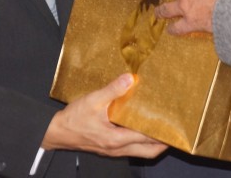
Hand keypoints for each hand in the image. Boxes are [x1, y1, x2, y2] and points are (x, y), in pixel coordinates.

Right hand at [42, 73, 165, 157]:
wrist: (56, 132)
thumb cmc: (74, 119)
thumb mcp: (93, 100)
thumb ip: (112, 90)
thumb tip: (130, 79)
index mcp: (116, 139)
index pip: (146, 138)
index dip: (162, 133)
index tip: (174, 125)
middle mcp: (118, 148)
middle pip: (149, 152)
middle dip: (164, 143)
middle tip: (174, 129)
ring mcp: (113, 151)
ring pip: (141, 151)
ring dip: (153, 143)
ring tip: (163, 129)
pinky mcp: (109, 148)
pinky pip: (131, 149)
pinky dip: (141, 141)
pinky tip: (141, 128)